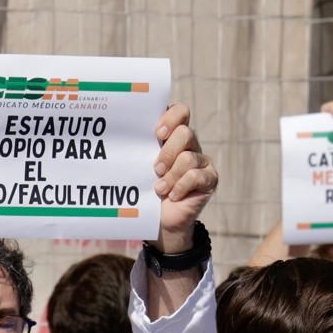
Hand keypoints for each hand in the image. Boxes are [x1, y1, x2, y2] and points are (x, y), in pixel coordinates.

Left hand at [153, 103, 217, 252]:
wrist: (160, 220)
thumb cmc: (147, 189)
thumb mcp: (141, 166)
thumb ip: (140, 148)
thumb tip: (123, 136)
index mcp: (173, 135)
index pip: (180, 111)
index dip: (171, 118)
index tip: (157, 133)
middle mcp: (190, 144)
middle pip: (185, 133)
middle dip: (168, 152)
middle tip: (156, 169)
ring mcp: (202, 161)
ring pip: (188, 158)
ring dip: (171, 176)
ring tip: (160, 189)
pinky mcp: (210, 178)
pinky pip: (196, 176)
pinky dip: (181, 187)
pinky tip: (173, 196)